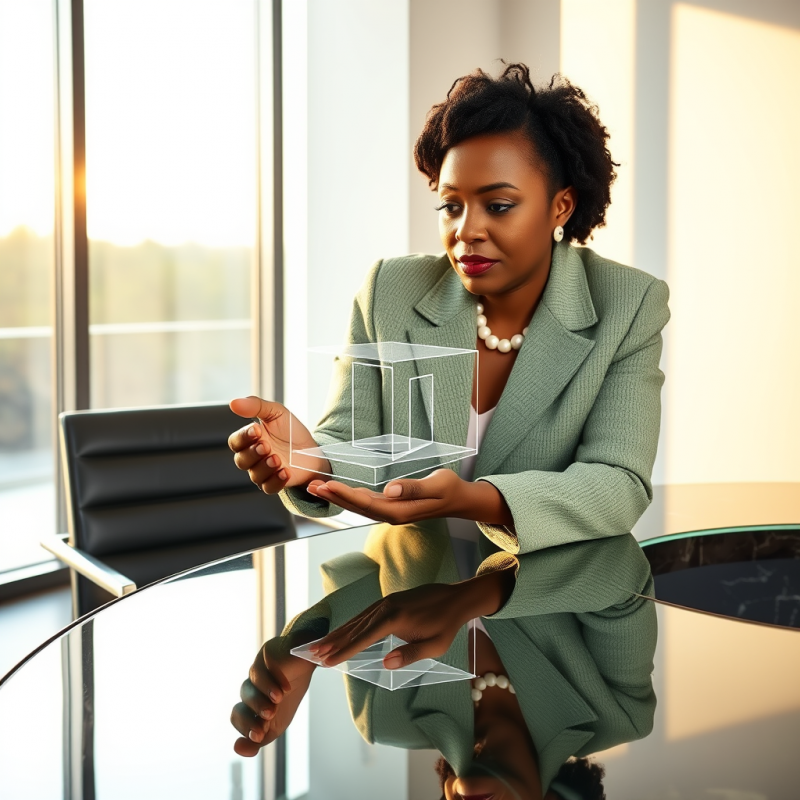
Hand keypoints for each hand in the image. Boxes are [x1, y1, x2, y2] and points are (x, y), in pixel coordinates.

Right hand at [228, 396, 329, 492]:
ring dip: (264, 467)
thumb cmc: (291, 430)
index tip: (256, 430)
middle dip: (252, 453)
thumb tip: (233, 402)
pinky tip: (285, 472)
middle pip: (241, 461)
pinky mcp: (276, 483)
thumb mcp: (276, 412)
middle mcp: (253, 457)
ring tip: (277, 459)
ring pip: (255, 475)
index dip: (243, 437)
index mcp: (250, 440)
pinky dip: (275, 481)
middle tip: (266, 445)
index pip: (236, 442)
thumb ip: (255, 406)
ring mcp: (264, 472)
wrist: (313, 448)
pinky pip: (269, 487)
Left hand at [230, 635, 316, 756]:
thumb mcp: (278, 723)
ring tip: (277, 701)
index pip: (238, 716)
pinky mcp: (264, 654)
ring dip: (260, 697)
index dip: (245, 726)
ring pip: (248, 685)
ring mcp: (255, 670)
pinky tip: (285, 688)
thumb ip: (259, 739)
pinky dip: (273, 680)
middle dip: (253, 712)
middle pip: (242, 701)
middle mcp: (250, 687)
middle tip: (269, 716)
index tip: (260, 734)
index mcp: (250, 705)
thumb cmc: (292, 693)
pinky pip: (262, 668)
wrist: (307, 664)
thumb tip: (237, 748)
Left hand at [306, 469, 511, 525]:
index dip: (345, 494)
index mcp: (400, 511)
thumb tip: (389, 489)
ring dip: (338, 497)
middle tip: (311, 485)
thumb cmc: (449, 489)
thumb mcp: (437, 485)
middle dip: (334, 496)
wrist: (459, 500)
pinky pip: (365, 503)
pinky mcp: (391, 506)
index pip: (366, 503)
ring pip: (359, 506)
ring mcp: (391, 511)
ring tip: (318, 487)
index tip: (328, 485)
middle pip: (357, 507)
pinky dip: (349, 496)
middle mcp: (391, 514)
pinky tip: (338, 490)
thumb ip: (414, 488)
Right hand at [307, 583, 471, 669]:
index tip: (327, 661)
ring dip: (338, 633)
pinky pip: (365, 615)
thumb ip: (409, 654)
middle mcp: (385, 607)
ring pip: (357, 619)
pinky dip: (351, 625)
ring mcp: (386, 602)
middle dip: (333, 641)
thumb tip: (385, 664)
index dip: (344, 651)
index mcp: (394, 618)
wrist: (455, 598)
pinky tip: (343, 632)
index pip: (363, 638)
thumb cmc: (446, 625)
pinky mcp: (388, 601)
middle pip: (354, 627)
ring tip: (321, 644)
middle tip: (313, 653)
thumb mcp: (434, 645)